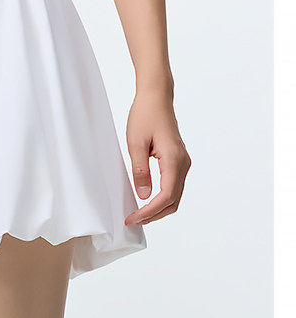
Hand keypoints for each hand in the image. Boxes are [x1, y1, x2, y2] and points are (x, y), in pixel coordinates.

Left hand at [124, 87, 191, 225]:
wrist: (156, 97)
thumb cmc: (145, 115)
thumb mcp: (135, 144)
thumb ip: (140, 171)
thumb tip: (143, 196)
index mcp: (173, 160)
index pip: (166, 196)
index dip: (149, 212)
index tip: (133, 218)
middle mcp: (183, 163)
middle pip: (173, 201)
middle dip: (154, 215)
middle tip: (133, 220)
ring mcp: (183, 163)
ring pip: (175, 196)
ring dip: (158, 209)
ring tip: (138, 214)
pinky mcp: (178, 161)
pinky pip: (173, 187)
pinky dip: (162, 199)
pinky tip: (147, 202)